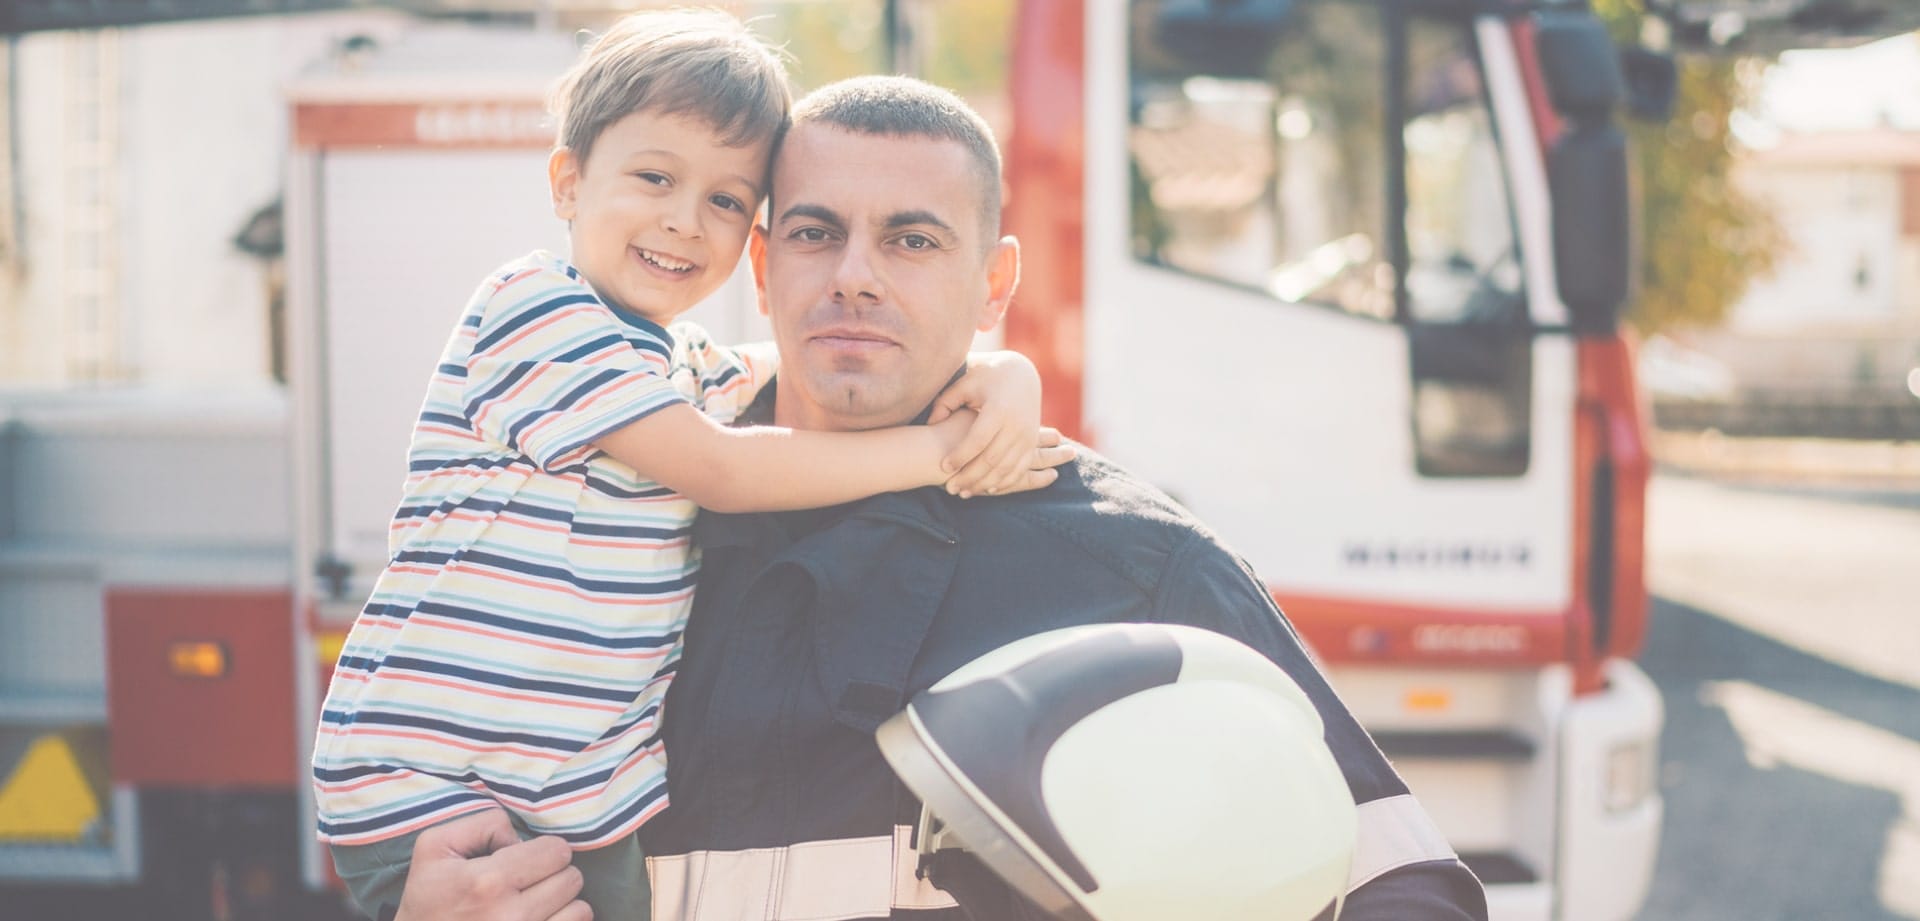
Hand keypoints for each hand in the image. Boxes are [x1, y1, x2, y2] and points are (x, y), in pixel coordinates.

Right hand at [394, 810, 591, 920]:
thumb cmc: (426, 898)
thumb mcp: (435, 847)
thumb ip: (482, 824)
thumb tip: (520, 837)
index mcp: (488, 882)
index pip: (556, 851)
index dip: (544, 849)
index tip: (525, 858)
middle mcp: (511, 915)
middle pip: (572, 878)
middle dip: (553, 873)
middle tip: (528, 880)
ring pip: (580, 909)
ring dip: (561, 902)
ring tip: (535, 902)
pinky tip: (541, 918)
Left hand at [930, 353, 1074, 496]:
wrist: (1022, 374)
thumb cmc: (986, 377)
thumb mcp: (965, 383)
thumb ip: (945, 402)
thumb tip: (931, 424)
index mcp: (999, 410)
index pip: (978, 440)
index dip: (960, 456)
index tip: (943, 467)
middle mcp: (1016, 425)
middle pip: (991, 459)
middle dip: (969, 477)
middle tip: (950, 488)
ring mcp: (1027, 436)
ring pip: (1006, 469)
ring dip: (985, 484)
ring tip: (964, 492)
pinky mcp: (1032, 443)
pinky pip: (1020, 469)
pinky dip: (1005, 483)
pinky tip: (987, 490)